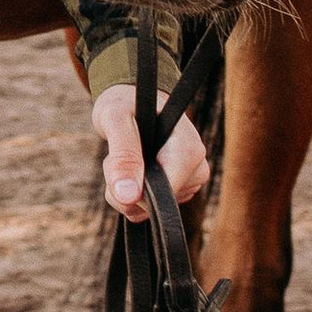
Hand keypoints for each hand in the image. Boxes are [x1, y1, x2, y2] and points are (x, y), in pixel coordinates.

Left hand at [93, 81, 211, 226]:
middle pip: (155, 205)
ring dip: (125, 188)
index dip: (136, 189)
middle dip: (125, 186)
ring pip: (146, 210)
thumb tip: (127, 196)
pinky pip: (144, 210)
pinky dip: (129, 195)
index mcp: (189, 149)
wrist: (131, 100)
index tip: (117, 165)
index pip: (166, 193)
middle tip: (117, 153)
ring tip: (127, 155)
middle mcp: (196, 168)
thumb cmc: (125, 103)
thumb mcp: (116, 119)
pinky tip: (132, 169)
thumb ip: (123, 155)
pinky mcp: (177, 191)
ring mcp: (188, 182)